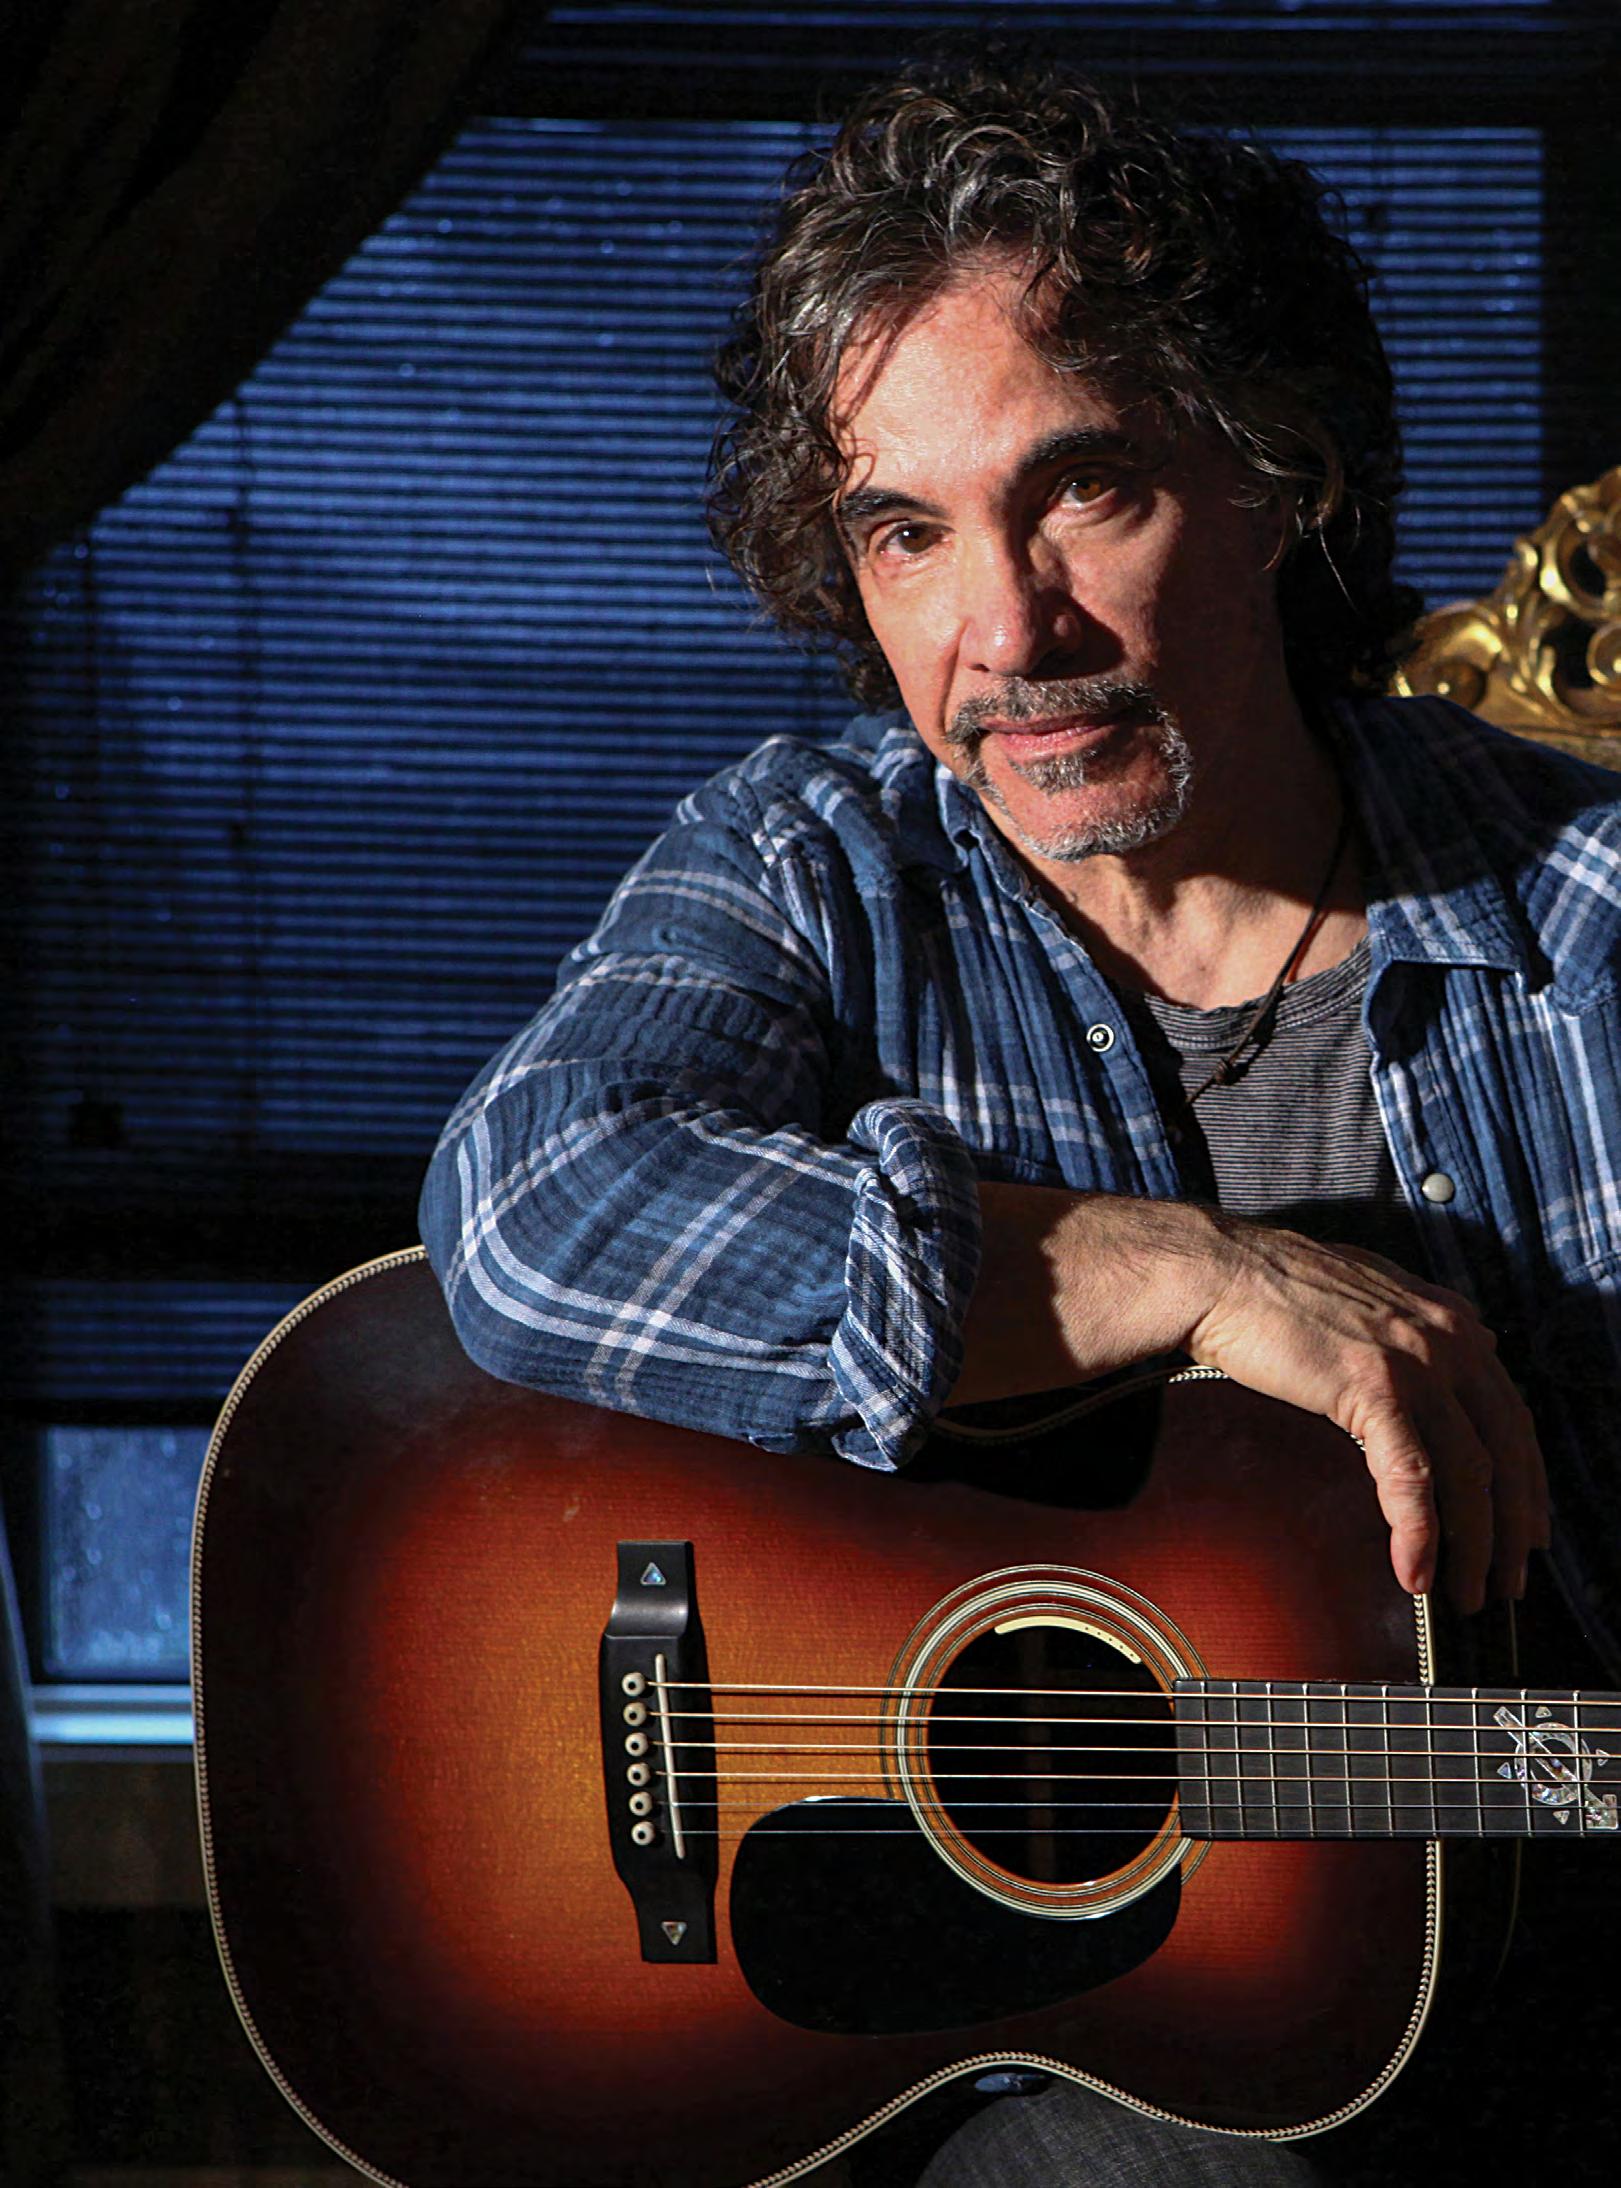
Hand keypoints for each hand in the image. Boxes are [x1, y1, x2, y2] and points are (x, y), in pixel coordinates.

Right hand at [1185, 1214, 1549, 1612]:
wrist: (1219, 1272)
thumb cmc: (1274, 1283)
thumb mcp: (1370, 1288)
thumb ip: (1420, 1318)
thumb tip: (1465, 1337)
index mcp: (1448, 1321)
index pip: (1511, 1413)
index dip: (1527, 1479)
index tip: (1527, 1528)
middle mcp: (1447, 1339)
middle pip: (1508, 1449)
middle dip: (1515, 1525)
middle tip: (1512, 1579)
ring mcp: (1414, 1362)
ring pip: (1472, 1471)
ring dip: (1478, 1544)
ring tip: (1469, 1594)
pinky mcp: (1371, 1386)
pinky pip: (1412, 1475)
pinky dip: (1418, 1532)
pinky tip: (1414, 1572)